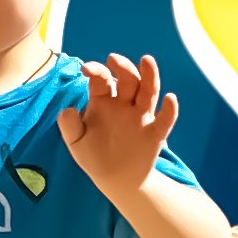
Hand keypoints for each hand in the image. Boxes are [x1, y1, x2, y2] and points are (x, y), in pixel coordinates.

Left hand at [57, 53, 180, 194]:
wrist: (115, 179)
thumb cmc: (94, 156)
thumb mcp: (76, 142)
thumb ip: (69, 126)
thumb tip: (67, 110)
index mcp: (104, 101)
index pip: (102, 79)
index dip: (96, 71)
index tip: (85, 69)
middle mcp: (124, 104)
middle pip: (128, 79)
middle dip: (123, 67)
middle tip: (113, 58)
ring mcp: (141, 117)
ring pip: (148, 92)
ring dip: (149, 76)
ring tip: (147, 60)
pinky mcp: (154, 134)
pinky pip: (164, 120)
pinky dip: (169, 110)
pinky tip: (170, 99)